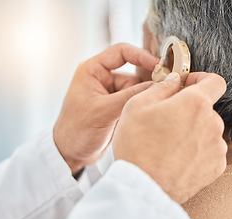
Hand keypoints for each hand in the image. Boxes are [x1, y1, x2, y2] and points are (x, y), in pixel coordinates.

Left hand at [54, 43, 156, 175]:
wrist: (71, 152)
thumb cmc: (75, 130)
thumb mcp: (103, 111)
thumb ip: (129, 97)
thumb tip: (156, 85)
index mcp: (93, 71)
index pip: (121, 52)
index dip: (141, 56)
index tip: (157, 65)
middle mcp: (103, 79)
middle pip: (134, 74)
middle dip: (146, 84)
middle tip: (160, 91)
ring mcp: (111, 94)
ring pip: (137, 90)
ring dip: (143, 98)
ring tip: (147, 109)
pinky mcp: (117, 107)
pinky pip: (135, 101)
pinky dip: (141, 107)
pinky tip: (144, 114)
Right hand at [112, 72, 226, 203]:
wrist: (143, 186)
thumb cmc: (137, 145)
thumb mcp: (137, 106)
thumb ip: (162, 87)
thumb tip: (175, 80)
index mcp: (195, 104)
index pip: (215, 82)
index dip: (202, 79)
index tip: (189, 85)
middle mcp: (213, 124)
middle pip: (206, 109)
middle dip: (189, 110)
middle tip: (167, 120)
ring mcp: (217, 147)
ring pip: (207, 130)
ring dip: (194, 130)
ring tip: (170, 143)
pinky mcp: (216, 167)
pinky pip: (209, 150)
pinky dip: (197, 150)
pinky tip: (178, 157)